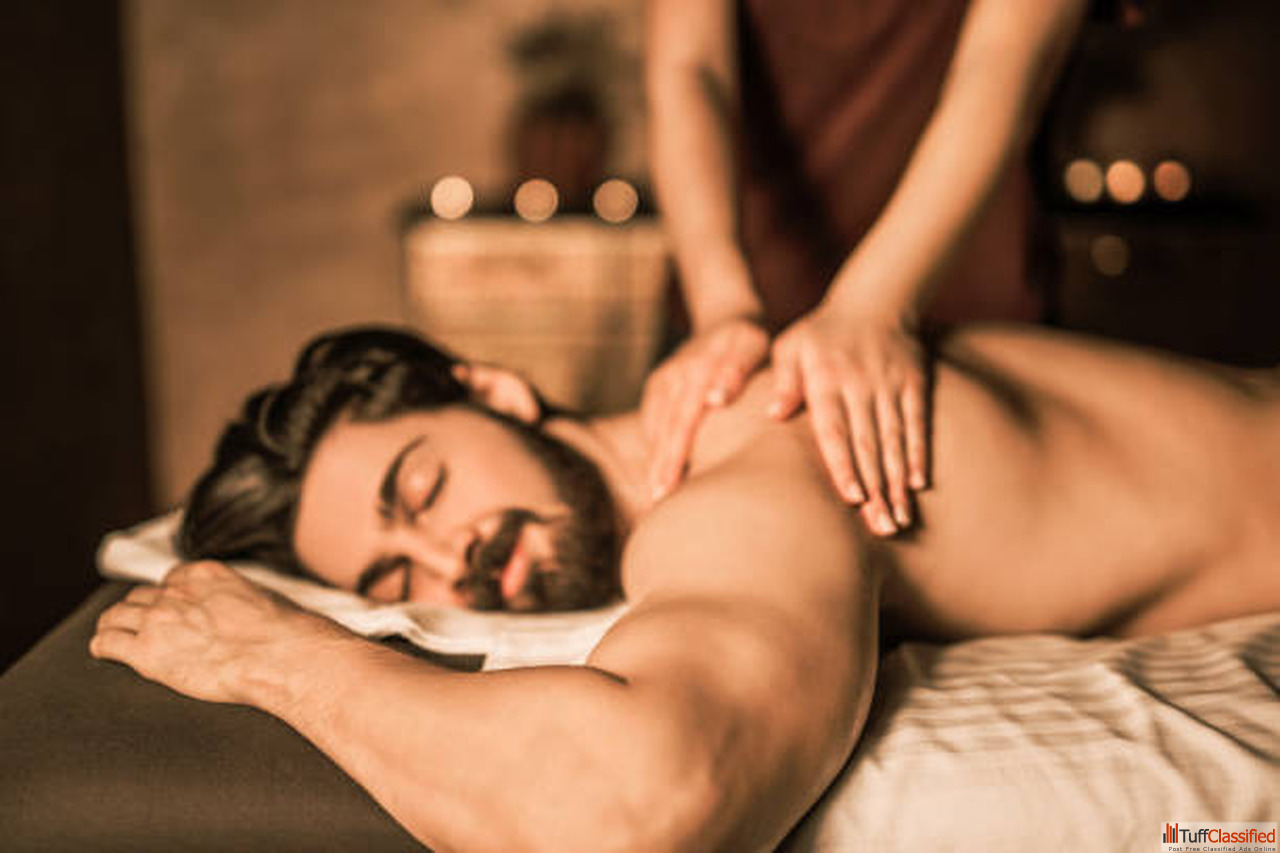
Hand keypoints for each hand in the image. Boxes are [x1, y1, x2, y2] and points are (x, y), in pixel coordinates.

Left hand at [90, 561, 338, 704]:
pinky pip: (108, 643)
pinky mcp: (148, 652)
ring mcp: (159, 620)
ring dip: (114, 626)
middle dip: (140, 610)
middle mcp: (177, 593)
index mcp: (205, 575)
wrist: (280, 655)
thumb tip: (250, 611)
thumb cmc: (285, 633)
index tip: (168, 608)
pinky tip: (105, 652)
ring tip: (112, 636)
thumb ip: (241, 599)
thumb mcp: (264, 598)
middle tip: (140, 625)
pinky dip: (103, 647)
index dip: (166, 597)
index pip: (170, 580)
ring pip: (116, 616)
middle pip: (140, 596)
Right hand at [642, 316, 769, 499]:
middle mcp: (678, 371)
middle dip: (665, 462)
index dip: (680, 448)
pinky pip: (651, 421)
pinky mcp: (656, 385)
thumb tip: (716, 399)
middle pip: (671, 424)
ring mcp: (664, 378)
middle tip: (661, 497)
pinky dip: (652, 447)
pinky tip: (653, 475)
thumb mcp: (753, 346)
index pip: (688, 413)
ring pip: (658, 426)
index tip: (675, 478)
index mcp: (702, 364)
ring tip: (653, 496)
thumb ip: (737, 370)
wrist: (727, 321)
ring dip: (654, 460)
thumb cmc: (750, 343)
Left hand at [769, 308, 928, 535]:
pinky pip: (918, 422)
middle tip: (882, 527)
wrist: (874, 299)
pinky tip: (919, 484)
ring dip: (898, 481)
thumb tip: (772, 414)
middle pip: (868, 444)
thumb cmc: (820, 333)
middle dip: (875, 488)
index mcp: (825, 379)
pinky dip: (918, 453)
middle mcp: (860, 384)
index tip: (853, 499)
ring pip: (895, 439)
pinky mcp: (914, 383)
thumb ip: (783, 381)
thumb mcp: (791, 347)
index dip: (843, 465)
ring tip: (900, 517)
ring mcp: (890, 384)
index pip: (834, 430)